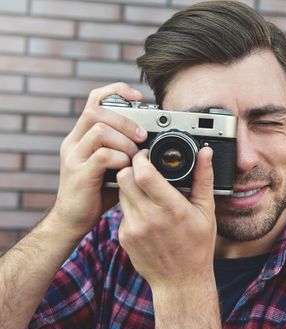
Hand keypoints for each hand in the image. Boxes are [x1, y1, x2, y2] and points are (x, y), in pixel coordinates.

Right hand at [51, 82, 146, 239]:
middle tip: (143, 136)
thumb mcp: (112, 164)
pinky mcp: (79, 174)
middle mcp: (74, 141)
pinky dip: (120, 158)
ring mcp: (74, 156)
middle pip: (97, 111)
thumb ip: (125, 149)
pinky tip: (126, 168)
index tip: (138, 97)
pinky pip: (102, 155)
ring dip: (125, 140)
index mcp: (82, 135)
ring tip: (135, 155)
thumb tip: (152, 138)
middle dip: (126, 119)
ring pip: (100, 129)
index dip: (116, 91)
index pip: (95, 99)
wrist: (74, 220)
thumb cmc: (97, 191)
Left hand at [117, 147, 216, 287]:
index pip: (143, 173)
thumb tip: (205, 152)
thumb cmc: (198, 246)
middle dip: (132, 168)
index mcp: (171, 208)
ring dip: (130, 186)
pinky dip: (131, 206)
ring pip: (121, 193)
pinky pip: (122, 211)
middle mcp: (148, 217)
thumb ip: (204, 179)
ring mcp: (133, 228)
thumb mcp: (206, 211)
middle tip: (143, 169)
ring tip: (147, 191)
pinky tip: (146, 214)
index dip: (141, 158)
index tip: (147, 155)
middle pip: (124, 178)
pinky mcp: (123, 237)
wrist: (180, 281)